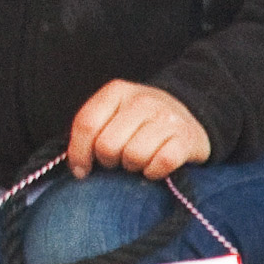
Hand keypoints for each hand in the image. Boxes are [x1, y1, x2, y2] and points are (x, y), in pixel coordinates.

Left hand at [63, 79, 209, 180]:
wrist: (187, 115)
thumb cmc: (139, 121)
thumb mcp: (113, 114)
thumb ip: (91, 130)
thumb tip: (76, 167)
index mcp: (117, 91)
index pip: (86, 124)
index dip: (78, 153)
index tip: (81, 170)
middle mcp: (143, 100)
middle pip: (108, 145)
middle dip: (108, 161)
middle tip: (117, 161)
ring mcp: (168, 118)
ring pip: (134, 156)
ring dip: (132, 167)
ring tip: (136, 162)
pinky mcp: (187, 138)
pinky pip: (161, 163)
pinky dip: (154, 172)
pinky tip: (153, 168)